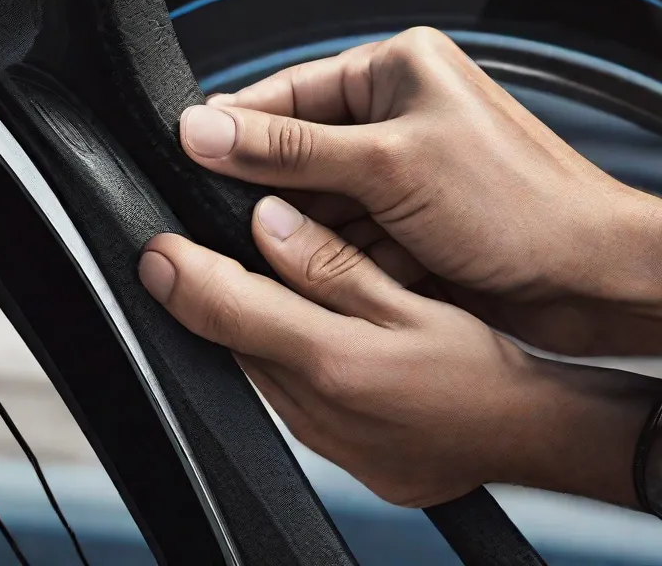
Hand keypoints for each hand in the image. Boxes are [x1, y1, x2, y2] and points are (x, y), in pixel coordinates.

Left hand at [138, 198, 659, 507]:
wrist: (524, 439)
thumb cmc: (480, 368)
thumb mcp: (411, 302)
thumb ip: (330, 265)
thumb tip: (266, 225)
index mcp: (331, 359)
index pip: (226, 310)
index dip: (179, 276)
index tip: (153, 251)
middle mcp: (313, 407)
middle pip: (228, 340)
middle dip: (202, 294)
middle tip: (185, 251)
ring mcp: (318, 437)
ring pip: (250, 367)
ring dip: (237, 325)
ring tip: (235, 280)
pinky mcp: (330, 452)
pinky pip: (279, 396)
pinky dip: (270, 358)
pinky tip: (289, 330)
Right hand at [182, 27, 661, 355]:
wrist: (592, 282)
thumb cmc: (519, 206)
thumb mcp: (386, 167)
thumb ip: (287, 150)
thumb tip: (203, 130)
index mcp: (396, 69)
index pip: (286, 92)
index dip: (235, 128)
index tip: (185, 155)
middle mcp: (397, 112)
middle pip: (297, 150)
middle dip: (272, 192)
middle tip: (225, 222)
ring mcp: (403, 169)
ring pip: (318, 199)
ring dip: (303, 232)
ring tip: (283, 257)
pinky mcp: (408, 218)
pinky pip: (346, 232)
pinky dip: (333, 257)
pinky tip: (326, 278)